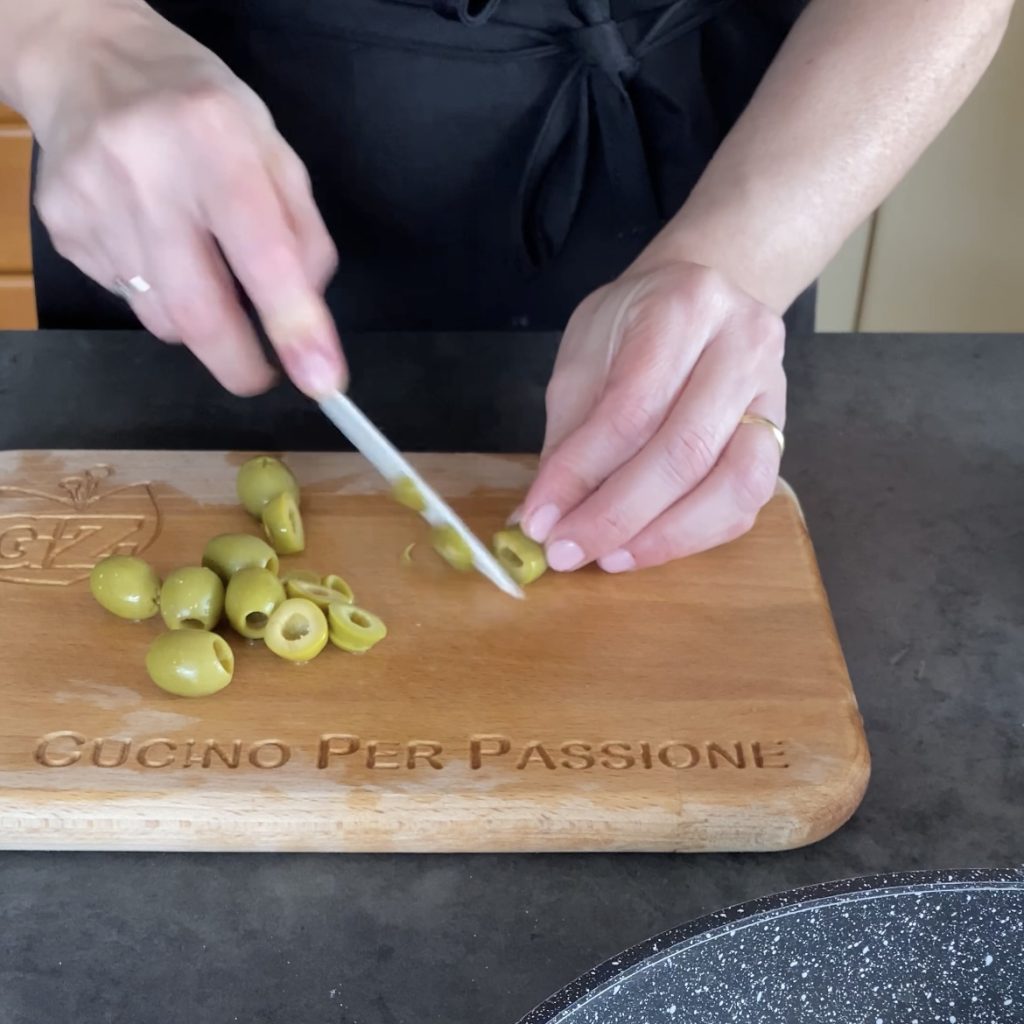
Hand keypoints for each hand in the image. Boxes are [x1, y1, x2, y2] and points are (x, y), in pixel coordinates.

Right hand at [29, 0, 341, 396]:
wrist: (88, 62)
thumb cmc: (201, 111)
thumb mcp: (273, 150)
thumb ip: (302, 232)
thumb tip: (307, 317)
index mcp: (214, 139)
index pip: (263, 253)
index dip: (294, 325)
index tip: (322, 381)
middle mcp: (145, 172)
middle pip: (197, 310)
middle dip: (239, 364)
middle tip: (261, 376)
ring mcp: (93, 203)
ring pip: (160, 316)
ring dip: (197, 321)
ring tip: (200, 266)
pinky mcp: (63, 229)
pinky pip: (126, 296)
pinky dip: (157, 292)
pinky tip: (153, 242)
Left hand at [519, 262, 785, 571]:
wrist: (701, 297)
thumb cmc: (634, 326)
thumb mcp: (586, 358)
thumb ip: (569, 435)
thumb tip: (542, 516)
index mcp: (686, 308)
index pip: (631, 409)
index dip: (581, 473)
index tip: (539, 520)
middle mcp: (745, 346)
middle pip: (685, 451)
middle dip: (617, 515)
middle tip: (566, 551)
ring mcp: (774, 394)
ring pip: (733, 486)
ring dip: (664, 536)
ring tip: (609, 557)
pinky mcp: (782, 438)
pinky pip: (745, 504)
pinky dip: (692, 536)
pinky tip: (644, 546)